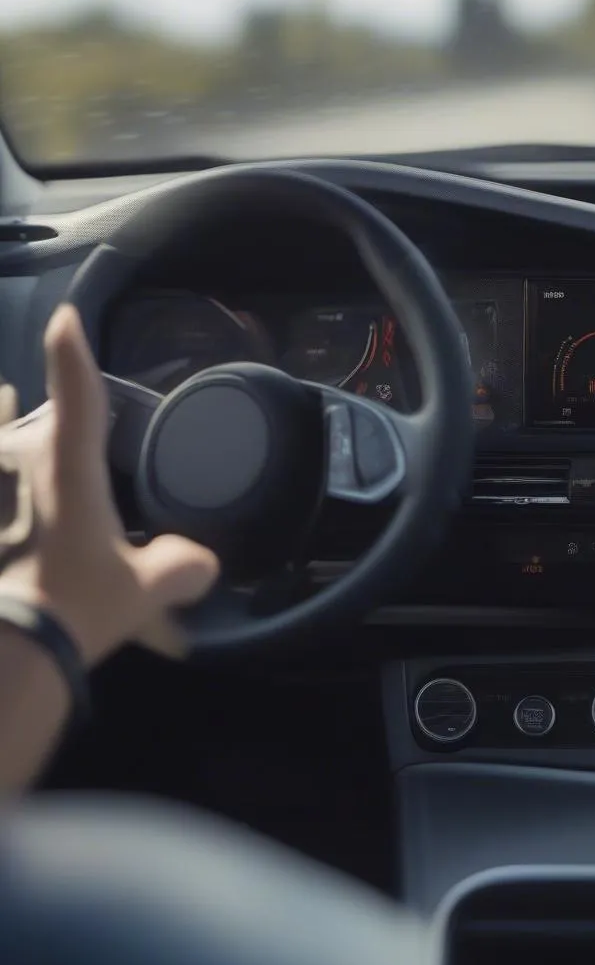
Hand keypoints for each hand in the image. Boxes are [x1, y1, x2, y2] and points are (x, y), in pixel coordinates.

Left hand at [0, 305, 218, 666]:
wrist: (4, 648)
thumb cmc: (73, 607)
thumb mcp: (144, 591)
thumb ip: (182, 568)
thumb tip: (204, 564)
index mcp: (70, 470)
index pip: (77, 396)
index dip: (72, 353)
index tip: (66, 316)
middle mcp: (19, 461)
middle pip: (38, 419)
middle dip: (58, 419)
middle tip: (80, 443)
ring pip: (0, 434)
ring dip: (8, 424)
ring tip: (12, 410)